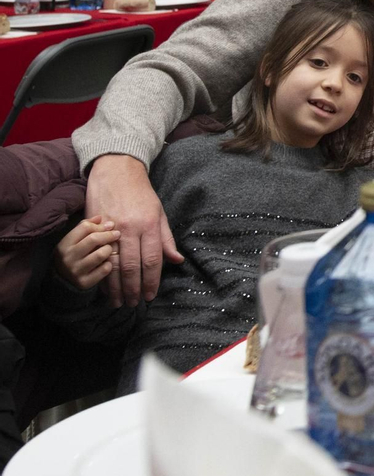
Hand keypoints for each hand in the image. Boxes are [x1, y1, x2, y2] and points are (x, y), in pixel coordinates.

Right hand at [56, 216, 120, 289]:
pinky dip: (109, 264)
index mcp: (64, 245)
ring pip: (101, 254)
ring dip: (108, 250)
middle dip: (108, 235)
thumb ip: (84, 228)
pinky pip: (105, 269)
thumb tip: (100, 217)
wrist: (63, 282)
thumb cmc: (72, 256)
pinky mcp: (84, 283)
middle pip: (94, 239)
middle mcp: (68, 258)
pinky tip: (106, 262)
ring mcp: (75, 271)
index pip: (84, 227)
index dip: (100, 225)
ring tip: (109, 249)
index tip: (110, 225)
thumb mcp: (73, 241)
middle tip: (117, 234)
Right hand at [86, 155, 182, 305]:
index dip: (152, 281)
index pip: (152, 260)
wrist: (116, 171)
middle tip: (133, 304)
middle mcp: (130, 228)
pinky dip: (100, 273)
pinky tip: (103, 287)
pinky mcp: (94, 226)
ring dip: (115, 287)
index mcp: (149, 225)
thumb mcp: (160, 213)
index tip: (150, 296)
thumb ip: (166, 239)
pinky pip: (97, 255)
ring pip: (112, 264)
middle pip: (131, 266)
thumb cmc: (142, 194)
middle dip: (133, 289)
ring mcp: (110, 228)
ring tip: (118, 302)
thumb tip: (177, 261)